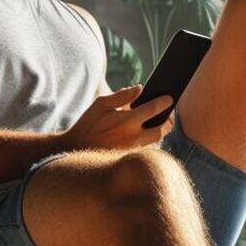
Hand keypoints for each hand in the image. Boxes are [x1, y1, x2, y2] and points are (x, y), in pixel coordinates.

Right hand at [58, 84, 174, 151]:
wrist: (76, 150)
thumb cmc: (88, 125)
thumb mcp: (100, 105)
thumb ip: (121, 96)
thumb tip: (139, 88)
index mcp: (127, 121)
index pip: (154, 109)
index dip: (165, 102)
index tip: (170, 98)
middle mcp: (133, 137)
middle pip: (162, 130)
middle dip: (168, 122)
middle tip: (167, 116)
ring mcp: (133, 149)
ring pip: (155, 140)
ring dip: (158, 131)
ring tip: (154, 123)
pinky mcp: (130, 157)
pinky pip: (146, 148)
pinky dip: (148, 140)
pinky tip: (143, 134)